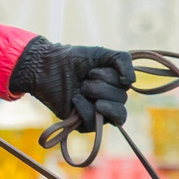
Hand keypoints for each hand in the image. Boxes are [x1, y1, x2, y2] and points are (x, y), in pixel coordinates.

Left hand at [10, 37, 133, 132]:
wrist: (46, 67)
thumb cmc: (71, 60)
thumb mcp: (101, 53)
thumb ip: (122, 60)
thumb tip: (131, 81)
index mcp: (113, 83)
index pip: (126, 87)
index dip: (114, 79)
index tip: (93, 70)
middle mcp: (108, 98)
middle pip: (122, 100)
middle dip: (103, 88)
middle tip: (85, 80)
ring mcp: (96, 112)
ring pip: (115, 115)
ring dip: (98, 98)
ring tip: (82, 89)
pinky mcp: (83, 124)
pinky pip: (95, 124)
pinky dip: (86, 110)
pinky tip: (75, 100)